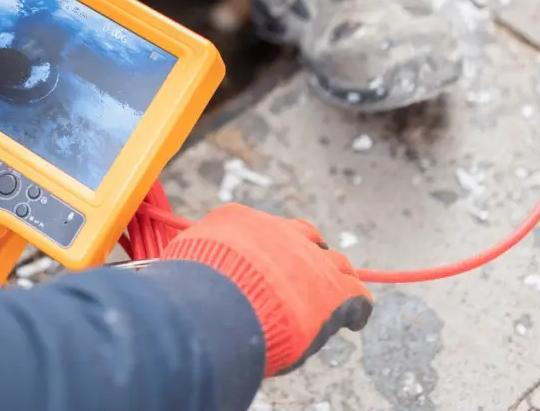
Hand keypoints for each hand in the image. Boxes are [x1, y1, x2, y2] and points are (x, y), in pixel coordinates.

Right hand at [162, 204, 372, 376]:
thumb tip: (181, 268)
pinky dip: (357, 307)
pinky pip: (356, 295)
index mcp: (239, 220)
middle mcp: (278, 232)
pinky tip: (356, 319)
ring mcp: (309, 258)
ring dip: (334, 276)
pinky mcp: (333, 290)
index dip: (265, 248)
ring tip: (336, 290)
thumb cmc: (192, 286)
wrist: (219, 301)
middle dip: (305, 251)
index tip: (264, 262)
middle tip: (304, 271)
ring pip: (335, 262)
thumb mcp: (184, 260)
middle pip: (302, 234)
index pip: (259, 228)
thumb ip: (193, 260)